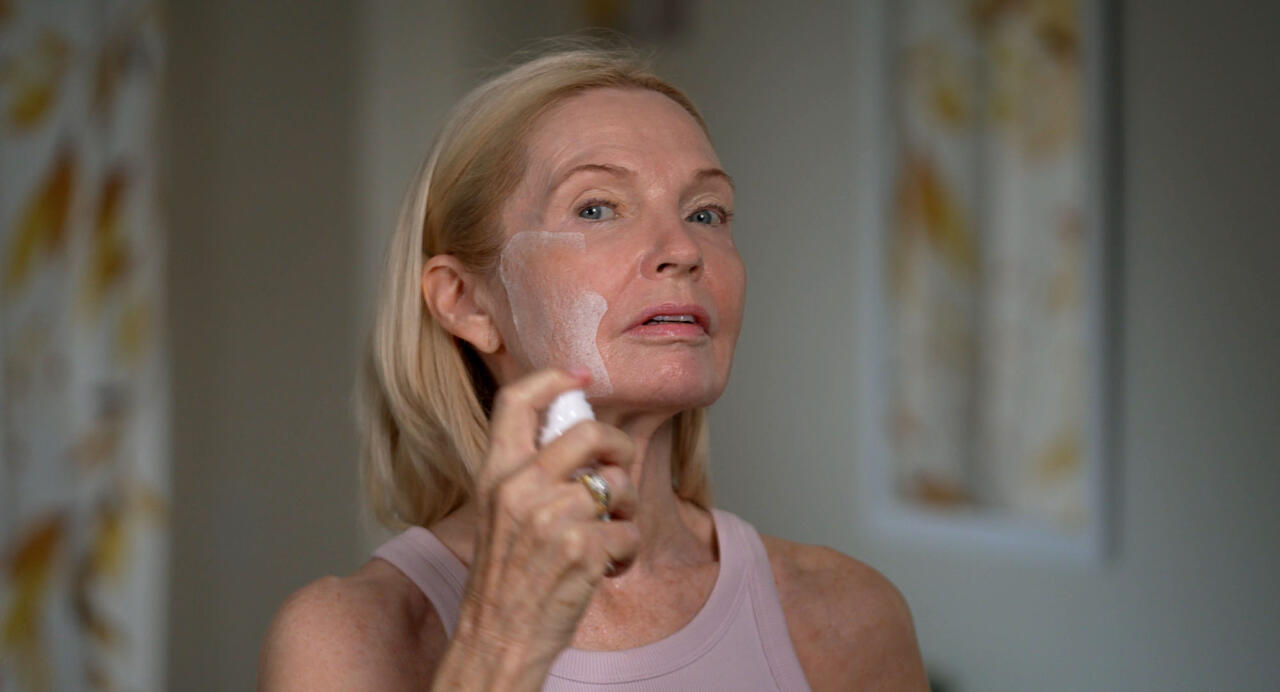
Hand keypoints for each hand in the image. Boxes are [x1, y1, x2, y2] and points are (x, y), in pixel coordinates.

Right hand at [433, 369, 639, 690]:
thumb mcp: (499, 511)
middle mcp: (520, 488)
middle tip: (619, 466)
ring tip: (607, 533)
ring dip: (625, 511)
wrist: (498, 637)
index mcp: (495, 473)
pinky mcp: (582, 550)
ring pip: (618, 485)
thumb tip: (581, 437)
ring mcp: (551, 518)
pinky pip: (629, 533)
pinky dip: (627, 551)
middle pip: (589, 431)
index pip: (516, 401)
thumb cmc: (505, 576)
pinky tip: (607, 565)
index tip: (579, 378)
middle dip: (619, 446)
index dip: (553, 378)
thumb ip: (528, 472)